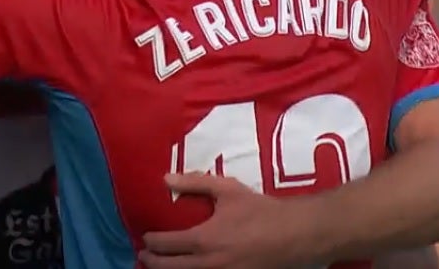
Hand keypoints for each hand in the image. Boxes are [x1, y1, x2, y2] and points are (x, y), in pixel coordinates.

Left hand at [141, 173, 311, 268]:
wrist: (294, 234)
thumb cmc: (260, 210)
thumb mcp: (228, 190)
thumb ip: (195, 183)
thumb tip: (166, 179)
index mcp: (203, 239)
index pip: (166, 245)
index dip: (152, 242)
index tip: (146, 238)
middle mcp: (208, 264)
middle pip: (169, 268)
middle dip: (152, 262)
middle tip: (145, 256)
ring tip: (162, 265)